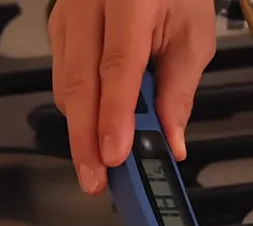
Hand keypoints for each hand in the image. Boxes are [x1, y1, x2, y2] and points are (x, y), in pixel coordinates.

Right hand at [49, 0, 215, 194]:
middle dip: (86, 138)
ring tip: (97, 167)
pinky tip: (93, 131)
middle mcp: (88, 4)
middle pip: (79, 81)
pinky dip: (79, 108)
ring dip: (80, 129)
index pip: (118, 66)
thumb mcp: (193, 34)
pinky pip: (63, 75)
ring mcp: (66, 14)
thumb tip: (170, 140)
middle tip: (95, 180)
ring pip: (65, 82)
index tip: (115, 155)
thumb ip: (180, 90)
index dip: (114, 116)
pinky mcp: (59, 27)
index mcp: (129, 0)